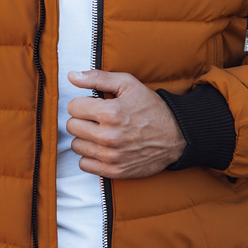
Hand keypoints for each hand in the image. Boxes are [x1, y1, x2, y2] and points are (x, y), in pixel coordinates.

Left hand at [66, 70, 184, 178]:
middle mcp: (108, 136)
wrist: (175, 135)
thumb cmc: (151, 107)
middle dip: (83, 119)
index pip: (73, 107)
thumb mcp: (128, 84)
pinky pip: (85, 164)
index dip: (83, 103)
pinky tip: (103, 147)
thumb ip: (97, 78)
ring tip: (101, 132)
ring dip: (86, 138)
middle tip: (98, 118)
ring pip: (76, 145)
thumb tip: (72, 76)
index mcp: (110, 112)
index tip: (95, 105)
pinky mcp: (114, 170)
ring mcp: (111, 156)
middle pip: (72, 126)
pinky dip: (91, 156)